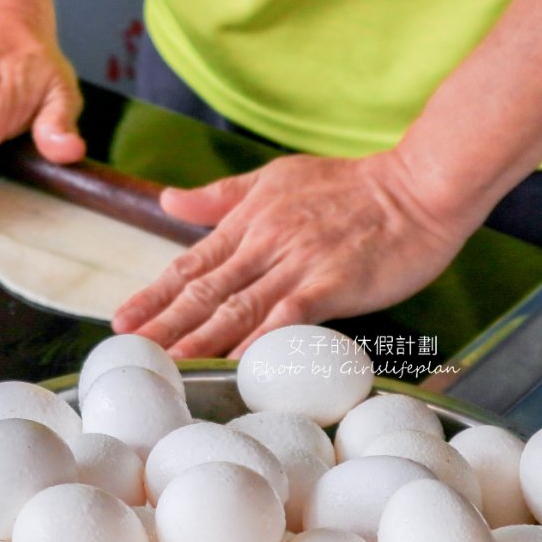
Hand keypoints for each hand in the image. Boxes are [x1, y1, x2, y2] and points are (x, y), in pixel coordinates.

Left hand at [111, 151, 480, 358]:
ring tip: (168, 364)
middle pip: (205, 290)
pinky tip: (238, 364)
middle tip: (130, 351)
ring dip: (200, 338)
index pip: (191, 264)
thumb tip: (168, 199)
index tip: (122, 320)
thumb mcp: (275, 176)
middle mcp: (264, 243)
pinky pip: (289, 316)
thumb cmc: (351, 184)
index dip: (156, 294)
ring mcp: (297, 263)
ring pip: (238, 307)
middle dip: (164, 323)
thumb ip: (221, 195)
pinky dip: (262, 341)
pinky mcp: (332, 282)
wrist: (418, 185)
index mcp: (248, 221)